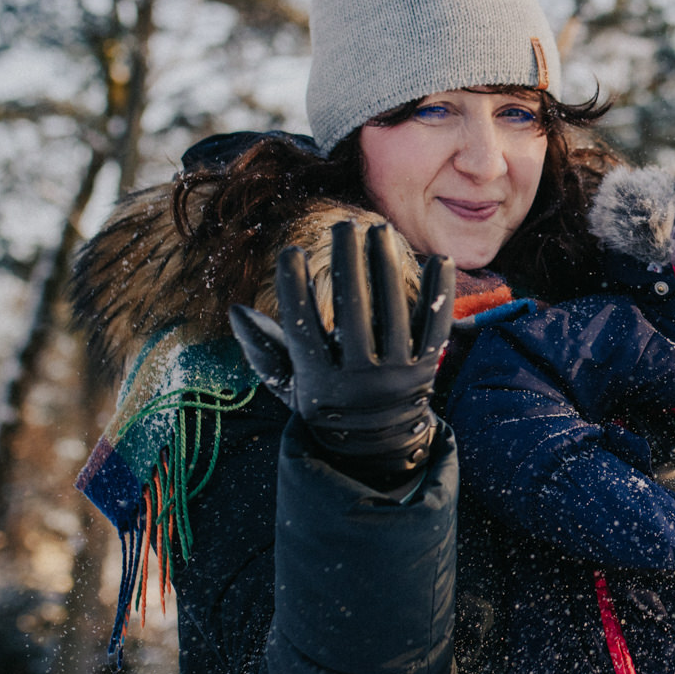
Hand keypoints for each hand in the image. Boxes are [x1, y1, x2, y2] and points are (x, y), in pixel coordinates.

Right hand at [230, 221, 454, 482]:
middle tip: (344, 226)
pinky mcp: (428, 370)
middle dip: (348, 264)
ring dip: (386, 267)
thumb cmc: (324, 405)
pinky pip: (435, 327)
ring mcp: (397, 376)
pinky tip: (439, 259)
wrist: (377, 448)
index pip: (302, 329)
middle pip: (353, 313)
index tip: (290, 251)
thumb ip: (263, 348)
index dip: (293, 289)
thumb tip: (235, 310)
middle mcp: (359, 381)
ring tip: (379, 230)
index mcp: (320, 383)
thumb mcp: (289, 385)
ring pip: (393, 313)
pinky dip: (438, 293)